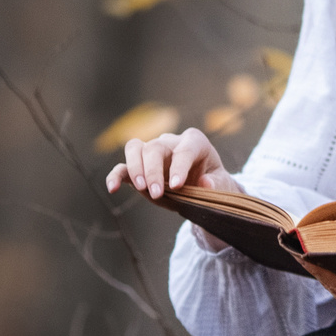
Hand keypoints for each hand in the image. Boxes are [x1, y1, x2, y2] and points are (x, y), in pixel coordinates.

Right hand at [106, 127, 229, 250]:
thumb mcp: (222, 185)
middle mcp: (171, 142)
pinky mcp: (139, 167)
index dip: (180, 166)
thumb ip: (216, 184)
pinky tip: (113, 188)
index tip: (178, 185)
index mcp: (194, 142)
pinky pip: (122, 167)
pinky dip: (115, 175)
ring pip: (135, 148)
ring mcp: (152, 153)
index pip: (184, 149)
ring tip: (141, 188)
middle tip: (156, 193)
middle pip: (155, 147)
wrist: (202, 188)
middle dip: (154, 170)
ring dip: (135, 168)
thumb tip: (205, 182)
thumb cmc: (213, 182)